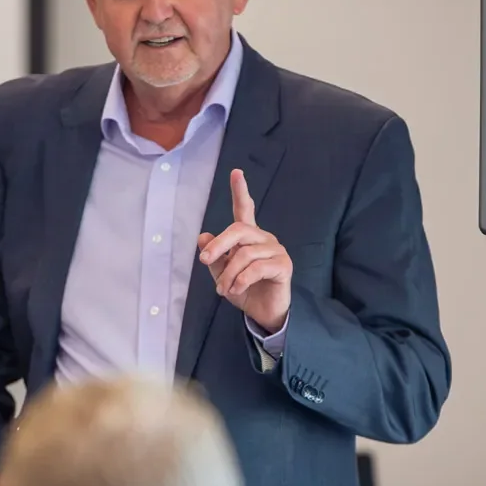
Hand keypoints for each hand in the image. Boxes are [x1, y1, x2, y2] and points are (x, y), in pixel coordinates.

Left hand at [197, 169, 290, 333]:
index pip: (245, 209)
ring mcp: (275, 251)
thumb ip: (214, 258)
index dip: (240, 191)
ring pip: (244, 253)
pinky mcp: (283, 266)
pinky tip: (235, 289)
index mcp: (249, 237)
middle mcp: (264, 239)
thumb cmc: (245, 291)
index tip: (236, 172)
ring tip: (222, 289)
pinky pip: (256, 268)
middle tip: (204, 261)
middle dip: (218, 245)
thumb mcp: (223, 275)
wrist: (263, 313)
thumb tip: (203, 237)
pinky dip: (240, 280)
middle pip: (239, 229)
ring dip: (228, 274)